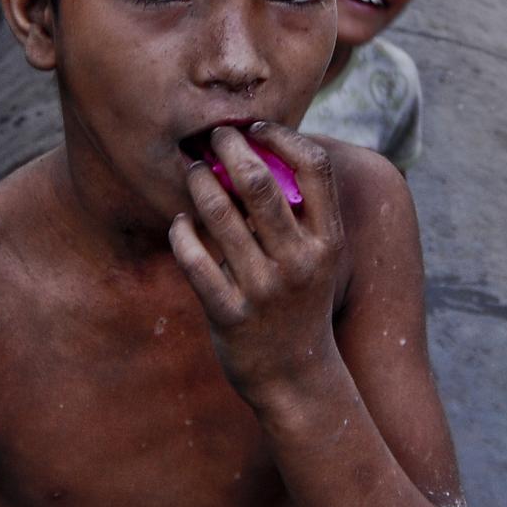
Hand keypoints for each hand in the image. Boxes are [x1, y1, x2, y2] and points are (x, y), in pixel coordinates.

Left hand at [170, 123, 343, 408]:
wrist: (297, 377)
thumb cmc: (302, 303)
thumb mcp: (320, 259)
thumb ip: (300, 213)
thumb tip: (264, 150)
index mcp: (326, 242)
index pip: (315, 168)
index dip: (284, 137)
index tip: (258, 129)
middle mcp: (299, 262)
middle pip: (261, 184)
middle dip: (231, 148)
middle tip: (214, 135)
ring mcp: (264, 290)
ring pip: (220, 217)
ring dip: (199, 183)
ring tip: (192, 170)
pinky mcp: (230, 314)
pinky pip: (194, 262)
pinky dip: (181, 233)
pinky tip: (179, 222)